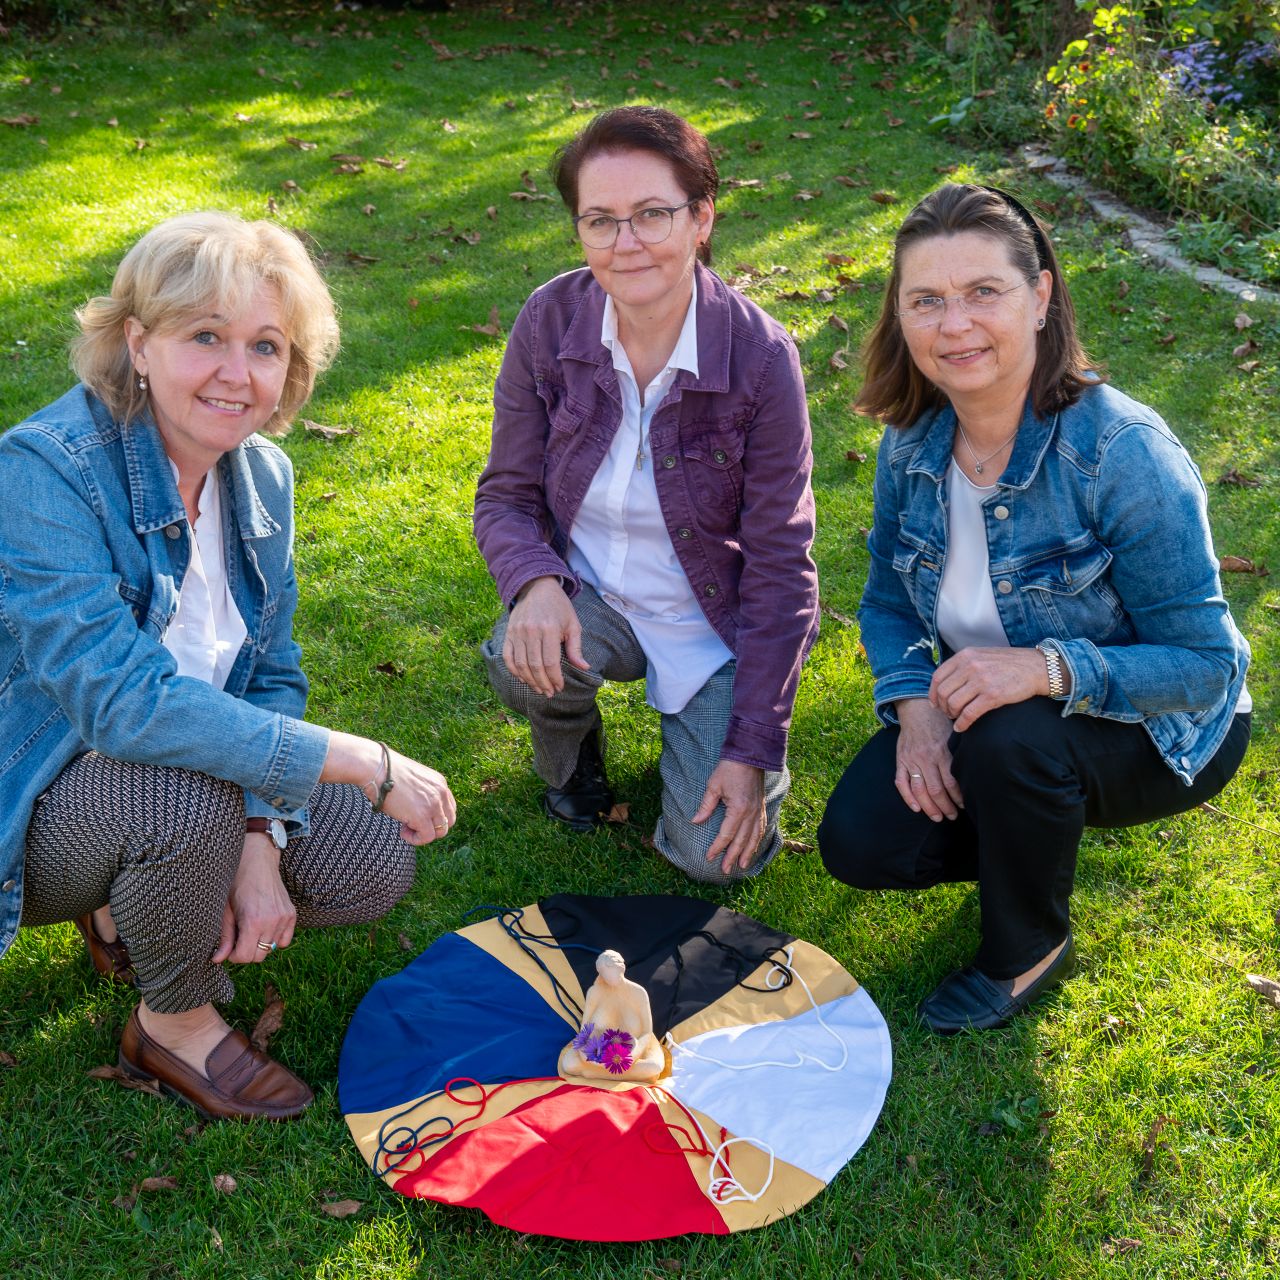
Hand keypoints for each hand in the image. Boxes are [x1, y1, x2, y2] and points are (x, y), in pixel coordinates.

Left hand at [212, 834, 295, 964]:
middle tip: (239, 938)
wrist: (257, 861)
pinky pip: (284, 940)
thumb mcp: (226, 910)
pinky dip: (275, 938)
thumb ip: (224, 937)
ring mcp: (284, 917)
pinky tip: (265, 927)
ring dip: (260, 944)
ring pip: (271, 948)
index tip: (229, 947)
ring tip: (251, 929)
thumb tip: (217, 960)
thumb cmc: (237, 883)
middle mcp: (272, 921)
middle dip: (246, 952)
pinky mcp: (292, 914)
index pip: (245, 956)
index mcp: (253, 921)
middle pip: (259, 956)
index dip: (234, 956)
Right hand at [379, 749, 456, 844]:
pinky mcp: (422, 816)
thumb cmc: (387, 773)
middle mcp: (441, 793)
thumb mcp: (414, 780)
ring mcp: (433, 805)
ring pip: (440, 832)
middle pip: (448, 821)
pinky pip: (426, 837)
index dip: (435, 817)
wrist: (376, 768)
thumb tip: (419, 809)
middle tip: (413, 824)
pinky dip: (415, 839)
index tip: (420, 817)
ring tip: (406, 827)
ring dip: (424, 834)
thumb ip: (423, 793)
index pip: (449, 808)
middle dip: (432, 827)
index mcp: (440, 783)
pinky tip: (403, 832)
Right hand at [503, 576, 589, 696]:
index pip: (551, 662)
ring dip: (530, 681)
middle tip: (549, 693)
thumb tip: (584, 668)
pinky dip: (514, 671)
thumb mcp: (573, 624)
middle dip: (543, 683)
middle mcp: (531, 631)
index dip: (555, 679)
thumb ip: (576, 647)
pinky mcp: (508, 633)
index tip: (560, 687)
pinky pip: (508, 657)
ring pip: (520, 665)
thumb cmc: (559, 607)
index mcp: (549, 629)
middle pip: (535, 666)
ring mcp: (517, 633)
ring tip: (539, 689)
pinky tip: (523, 679)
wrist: (537, 587)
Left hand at [694, 760, 765, 875]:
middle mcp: (751, 813)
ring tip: (742, 865)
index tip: (709, 857)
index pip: (726, 835)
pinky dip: (757, 840)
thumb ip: (705, 806)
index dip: (717, 847)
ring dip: (748, 853)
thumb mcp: (713, 786)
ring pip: (754, 837)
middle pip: (741, 841)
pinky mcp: (762, 807)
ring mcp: (759, 811)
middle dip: (732, 856)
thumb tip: (695, 822)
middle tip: (725, 869)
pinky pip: (761, 828)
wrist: (749, 755)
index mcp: (738, 809)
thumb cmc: (729, 769)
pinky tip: (754, 846)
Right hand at [895, 698, 963, 821]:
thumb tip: (976, 771)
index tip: (965, 806)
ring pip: (919, 790)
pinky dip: (907, 797)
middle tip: (953, 816)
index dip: (958, 798)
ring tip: (938, 817)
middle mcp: (926, 757)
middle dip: (945, 807)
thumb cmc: (940, 722)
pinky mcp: (900, 760)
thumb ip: (960, 752)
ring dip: (929, 807)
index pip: (951, 782)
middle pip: (936, 790)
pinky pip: (901, 782)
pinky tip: (916, 808)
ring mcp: (911, 760)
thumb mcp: (954, 734)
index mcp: (942, 752)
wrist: (917, 709)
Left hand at [928, 646, 1049, 731]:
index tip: (936, 703)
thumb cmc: (1008, 664)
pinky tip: (962, 727)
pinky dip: (962, 723)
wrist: (1036, 668)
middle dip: (942, 706)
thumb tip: (944, 683)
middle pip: (943, 692)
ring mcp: (981, 680)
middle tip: (948, 713)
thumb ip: (963, 665)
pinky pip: (968, 714)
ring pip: (953, 703)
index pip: (937, 677)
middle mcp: (970, 666)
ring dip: (952, 715)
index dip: (933, 693)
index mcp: (965, 656)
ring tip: (956, 718)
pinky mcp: (992, 695)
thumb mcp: (981, 656)